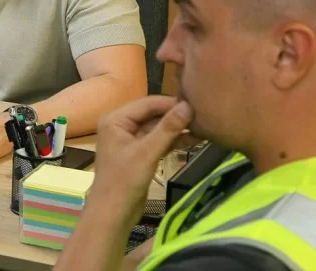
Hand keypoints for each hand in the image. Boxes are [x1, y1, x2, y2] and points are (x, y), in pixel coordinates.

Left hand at [91, 96, 192, 222]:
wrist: (113, 212)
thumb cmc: (124, 180)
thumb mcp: (147, 152)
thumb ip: (168, 129)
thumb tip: (188, 106)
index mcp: (115, 119)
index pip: (147, 103)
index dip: (171, 103)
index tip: (196, 103)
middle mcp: (120, 124)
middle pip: (152, 114)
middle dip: (175, 116)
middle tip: (202, 114)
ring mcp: (129, 139)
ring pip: (157, 128)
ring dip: (176, 129)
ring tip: (203, 127)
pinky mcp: (139, 152)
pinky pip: (157, 140)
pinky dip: (173, 141)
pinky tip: (193, 140)